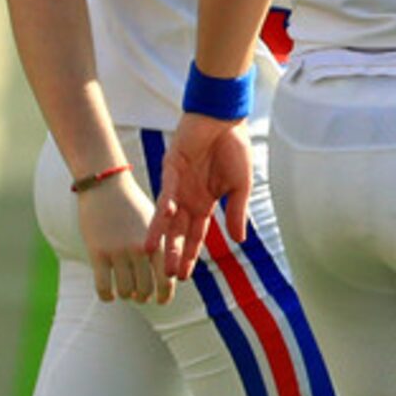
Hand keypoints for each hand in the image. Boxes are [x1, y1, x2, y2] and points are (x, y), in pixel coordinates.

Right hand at [80, 170, 173, 304]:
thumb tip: (168, 275)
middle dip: (144, 297)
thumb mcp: (154, 223)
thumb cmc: (132, 205)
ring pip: (126, 291)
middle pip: (145, 289)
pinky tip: (109, 295)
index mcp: (158, 242)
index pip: (167, 279)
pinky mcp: (98, 253)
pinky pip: (103, 287)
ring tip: (126, 293)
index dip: (165, 295)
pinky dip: (108, 296)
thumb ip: (162, 246)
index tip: (161, 301)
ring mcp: (118, 252)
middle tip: (141, 297)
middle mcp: (140, 249)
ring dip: (127, 296)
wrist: (106, 186)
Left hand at [146, 113, 253, 280]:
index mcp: (206, 202)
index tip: (186, 275)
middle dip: (174, 253)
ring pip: (168, 218)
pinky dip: (163, 209)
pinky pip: (167, 194)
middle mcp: (189, 197)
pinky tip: (161, 223)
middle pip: (179, 232)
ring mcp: (178, 185)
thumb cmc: (234, 147)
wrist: (223, 118)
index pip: (196, 234)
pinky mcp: (171, 170)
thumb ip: (237, 212)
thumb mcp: (241, 186)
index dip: (191, 254)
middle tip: (169, 277)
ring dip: (162, 237)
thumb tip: (240, 240)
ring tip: (154, 258)